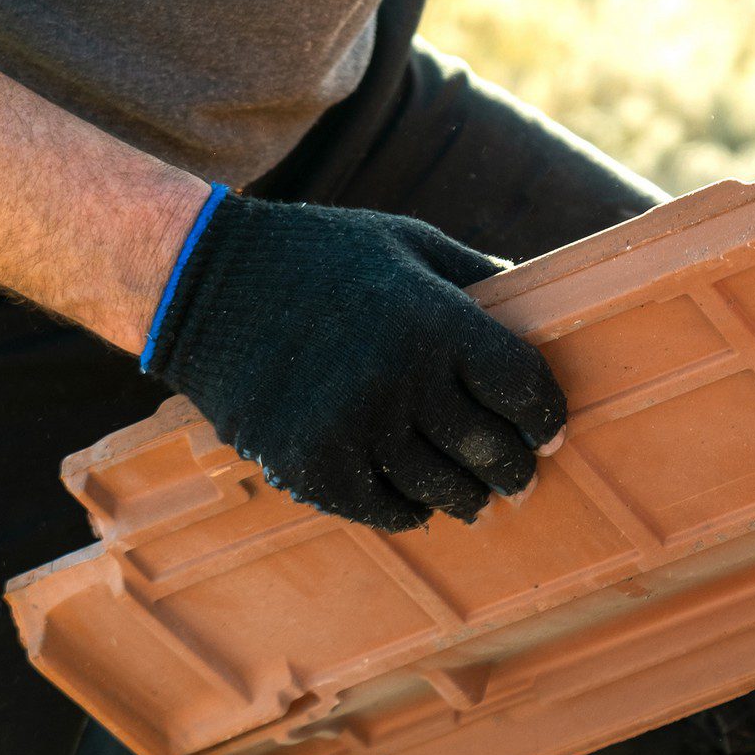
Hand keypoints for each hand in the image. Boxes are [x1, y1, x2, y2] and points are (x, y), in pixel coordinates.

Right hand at [143, 192, 565, 530]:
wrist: (203, 285)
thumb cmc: (321, 258)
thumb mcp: (408, 244)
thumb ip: (477, 278)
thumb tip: (541, 302)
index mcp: (436, 319)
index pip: (522, 388)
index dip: (547, 416)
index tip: (551, 431)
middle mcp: (401, 377)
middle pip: (490, 448)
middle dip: (516, 467)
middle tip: (522, 476)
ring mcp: (354, 426)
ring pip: (443, 488)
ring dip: (469, 497)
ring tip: (478, 497)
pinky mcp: (310, 465)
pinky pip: (385, 508)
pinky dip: (410, 509)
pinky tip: (420, 502)